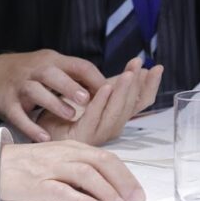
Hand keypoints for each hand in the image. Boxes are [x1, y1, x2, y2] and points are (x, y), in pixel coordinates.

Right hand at [0, 50, 105, 142]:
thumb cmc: (31, 73)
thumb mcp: (53, 66)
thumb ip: (76, 76)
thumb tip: (107, 89)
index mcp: (52, 61)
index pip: (77, 65)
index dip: (93, 78)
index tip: (109, 92)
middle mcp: (35, 71)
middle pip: (53, 75)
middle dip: (70, 87)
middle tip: (87, 100)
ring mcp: (19, 86)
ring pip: (35, 92)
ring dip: (53, 103)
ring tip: (71, 116)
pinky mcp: (6, 102)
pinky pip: (18, 115)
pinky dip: (31, 127)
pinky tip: (44, 138)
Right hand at [0, 140, 145, 200]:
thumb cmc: (30, 164)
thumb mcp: (59, 159)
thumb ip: (81, 166)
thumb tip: (109, 185)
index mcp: (73, 147)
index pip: (107, 157)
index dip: (126, 175)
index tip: (137, 193)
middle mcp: (65, 154)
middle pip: (101, 163)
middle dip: (122, 183)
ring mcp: (51, 168)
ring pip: (86, 175)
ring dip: (107, 191)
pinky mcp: (38, 183)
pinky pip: (63, 190)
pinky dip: (81, 199)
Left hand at [38, 58, 162, 144]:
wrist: (42, 129)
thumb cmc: (68, 111)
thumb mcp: (96, 94)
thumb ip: (115, 85)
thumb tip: (138, 70)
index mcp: (117, 118)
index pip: (140, 102)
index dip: (150, 86)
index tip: (157, 67)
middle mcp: (111, 128)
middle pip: (130, 107)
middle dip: (137, 84)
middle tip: (140, 64)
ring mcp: (98, 134)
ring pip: (115, 113)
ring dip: (122, 92)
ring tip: (128, 74)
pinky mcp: (81, 137)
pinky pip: (93, 118)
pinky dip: (101, 102)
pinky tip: (105, 87)